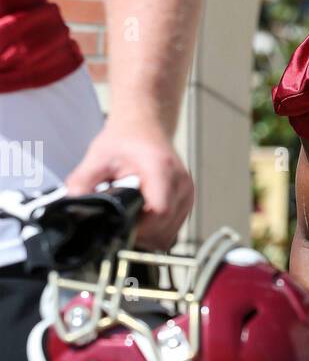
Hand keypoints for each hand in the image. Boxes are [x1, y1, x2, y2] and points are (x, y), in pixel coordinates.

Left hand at [65, 120, 193, 250]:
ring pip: (169, 233)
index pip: (159, 211)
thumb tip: (71, 205)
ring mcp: (186, 193)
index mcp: (161, 169)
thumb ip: (82, 182)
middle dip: (139, 233)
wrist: (144, 125)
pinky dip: (156, 230)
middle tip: (120, 221)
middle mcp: (180, 183)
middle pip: (164, 229)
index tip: (120, 226)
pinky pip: (173, 229)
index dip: (139, 226)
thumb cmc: (126, 138)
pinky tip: (141, 217)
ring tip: (131, 216)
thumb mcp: (98, 157)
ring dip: (148, 234)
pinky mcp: (186, 201)